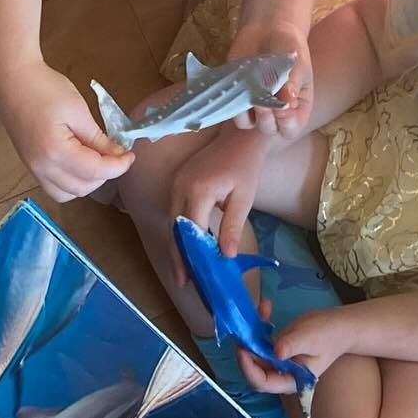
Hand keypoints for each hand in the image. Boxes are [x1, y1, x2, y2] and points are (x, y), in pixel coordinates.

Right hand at [0, 62, 133, 202]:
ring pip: (66, 194)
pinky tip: (79, 165)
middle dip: (104, 176)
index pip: (94, 171)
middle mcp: (41, 167)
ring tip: (97, 162)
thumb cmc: (45, 88)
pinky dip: (71, 183)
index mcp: (55, 151)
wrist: (12, 80)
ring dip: (87, 183)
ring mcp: (33, 168)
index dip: (118, 167)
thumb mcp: (78, 111)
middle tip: (115, 156)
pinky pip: (54, 187)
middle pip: (81, 188)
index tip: (130, 155)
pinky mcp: (30, 165)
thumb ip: (98, 138)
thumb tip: (118, 154)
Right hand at [169, 128, 267, 281]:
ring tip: (184, 270)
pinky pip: (175, 212)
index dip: (192, 255)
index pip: (190, 231)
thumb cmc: (245, 165)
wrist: (237, 136)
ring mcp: (175, 185)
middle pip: (175, 229)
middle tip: (183, 281)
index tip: (195, 277)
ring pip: (172, 222)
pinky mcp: (177, 183)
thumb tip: (226, 256)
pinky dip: (179, 232)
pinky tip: (186, 246)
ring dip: (177, 246)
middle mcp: (179, 188)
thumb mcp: (244, 197)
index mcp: (197, 191)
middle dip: (178, 256)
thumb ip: (232, 226)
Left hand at [229, 20, 311, 138]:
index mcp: (298, 106)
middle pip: (269, 130)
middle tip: (263, 102)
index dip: (287, 122)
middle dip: (266, 119)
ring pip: (249, 124)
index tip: (283, 105)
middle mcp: (277, 112)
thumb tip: (287, 102)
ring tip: (250, 96)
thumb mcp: (296, 64)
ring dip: (248, 114)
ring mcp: (256, 106)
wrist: (269, 31)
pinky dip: (234, 104)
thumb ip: (292, 83)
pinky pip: (233, 111)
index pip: (292, 128)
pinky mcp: (238, 98)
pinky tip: (237, 91)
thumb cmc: (289, 48)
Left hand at [238, 305, 354, 393]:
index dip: (248, 369)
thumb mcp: (311, 340)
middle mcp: (280, 373)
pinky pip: (259, 339)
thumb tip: (277, 352)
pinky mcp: (273, 348)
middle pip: (253, 368)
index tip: (242, 349)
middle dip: (245, 349)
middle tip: (242, 329)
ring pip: (253, 351)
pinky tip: (266, 306)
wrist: (338, 326)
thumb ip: (293, 346)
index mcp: (291, 379)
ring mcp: (275, 360)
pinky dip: (259, 324)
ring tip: (259, 312)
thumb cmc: (329, 336)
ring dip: (250, 334)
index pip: (263, 382)